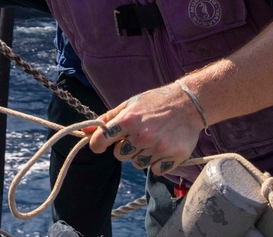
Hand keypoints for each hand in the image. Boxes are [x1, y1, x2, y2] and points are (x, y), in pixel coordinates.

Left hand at [86, 83, 203, 176]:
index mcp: (128, 120)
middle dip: (125, 147)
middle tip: (137, 135)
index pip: (101, 140)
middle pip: (120, 155)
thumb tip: (84, 131)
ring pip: (137, 164)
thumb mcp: (128, 105)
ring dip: (141, 155)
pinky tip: (164, 147)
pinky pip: (156, 170)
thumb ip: (107, 119)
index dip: (97, 144)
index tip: (99, 144)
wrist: (188, 104)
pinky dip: (158, 162)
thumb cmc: (154, 103)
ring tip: (152, 139)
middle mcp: (142, 135)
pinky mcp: (174, 157)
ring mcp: (159, 147)